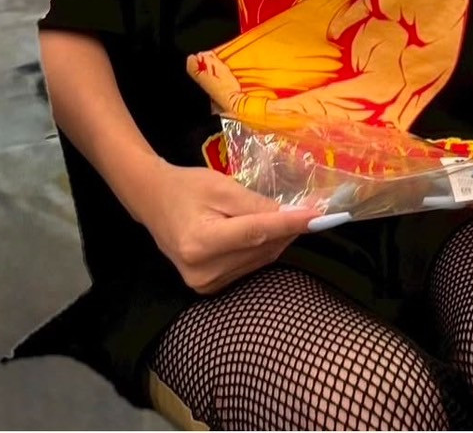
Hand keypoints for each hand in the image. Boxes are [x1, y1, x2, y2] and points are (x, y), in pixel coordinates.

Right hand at [140, 156, 320, 293]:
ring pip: (258, 260)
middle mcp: (202, 270)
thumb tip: (291, 215)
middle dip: (288, 230)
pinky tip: (269, 233)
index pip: (256, 233)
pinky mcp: (208, 287)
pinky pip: (248, 267)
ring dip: (279, 240)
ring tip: (291, 218)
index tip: (318, 217)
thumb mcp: (221, 186)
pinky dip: (263, 249)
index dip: (289, 224)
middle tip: (311, 211)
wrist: (154, 202)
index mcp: (200, 242)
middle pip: (259, 249)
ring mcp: (204, 284)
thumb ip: (255, 204)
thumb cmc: (187, 187)